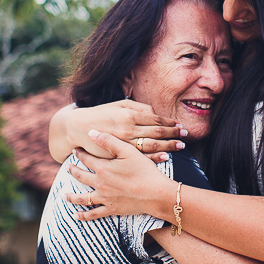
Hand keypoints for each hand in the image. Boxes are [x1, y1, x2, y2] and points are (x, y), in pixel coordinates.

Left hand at [66, 130, 177, 220]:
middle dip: (73, 171)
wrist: (155, 193)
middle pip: (81, 177)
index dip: (80, 153)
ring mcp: (105, 198)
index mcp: (103, 168)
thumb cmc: (145, 170)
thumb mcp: (128, 151)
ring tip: (63, 195)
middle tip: (68, 167)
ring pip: (83, 198)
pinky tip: (76, 216)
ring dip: (71, 196)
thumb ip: (109, 141)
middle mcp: (100, 184)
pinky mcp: (111, 209)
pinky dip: (84, 216)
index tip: (75, 150)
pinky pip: (94, 214)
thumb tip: (91, 132)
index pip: (86, 159)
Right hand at [70, 101, 186, 159]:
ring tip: (180, 146)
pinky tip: (166, 157)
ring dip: (168, 145)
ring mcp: (123, 143)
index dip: (170, 122)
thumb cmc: (101, 114)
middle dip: (173, 133)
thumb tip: (155, 112)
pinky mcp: (118, 154)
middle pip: (157, 132)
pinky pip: (140, 157)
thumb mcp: (119, 105)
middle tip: (185, 135)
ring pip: (151, 145)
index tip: (180, 125)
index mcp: (129, 115)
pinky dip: (154, 158)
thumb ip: (138, 107)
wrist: (78, 128)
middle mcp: (128, 128)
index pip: (155, 118)